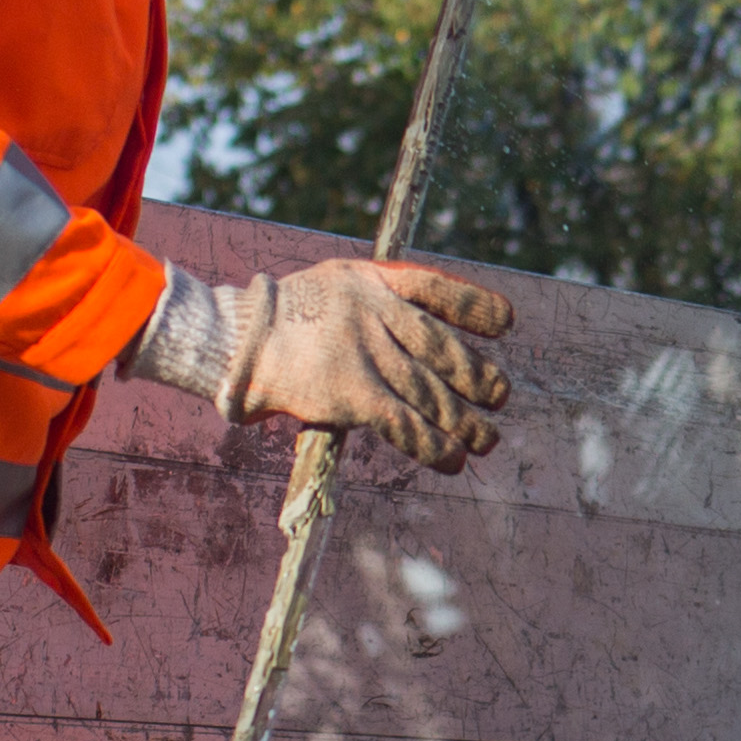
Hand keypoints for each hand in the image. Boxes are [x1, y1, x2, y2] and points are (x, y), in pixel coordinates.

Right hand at [232, 259, 517, 470]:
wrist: (234, 341)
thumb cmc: (284, 318)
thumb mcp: (333, 287)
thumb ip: (375, 302)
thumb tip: (422, 339)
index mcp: (371, 281)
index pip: (436, 289)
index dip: (475, 307)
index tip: (506, 323)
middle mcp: (373, 312)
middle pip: (440, 349)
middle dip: (476, 376)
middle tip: (500, 396)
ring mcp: (363, 351)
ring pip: (429, 391)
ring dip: (464, 421)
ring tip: (487, 439)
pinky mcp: (349, 392)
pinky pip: (403, 422)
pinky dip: (432, 444)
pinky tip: (453, 459)